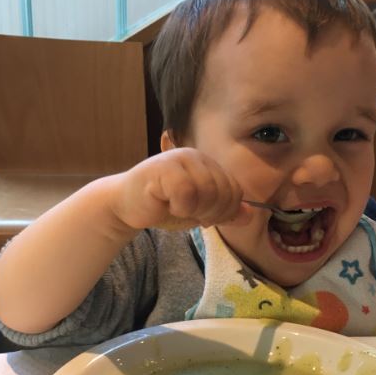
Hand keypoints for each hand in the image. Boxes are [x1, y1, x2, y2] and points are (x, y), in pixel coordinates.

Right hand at [114, 147, 250, 230]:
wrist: (124, 205)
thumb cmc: (161, 206)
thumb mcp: (199, 212)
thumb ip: (224, 212)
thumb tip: (251, 215)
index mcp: (207, 164)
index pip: (235, 190)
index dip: (225, 211)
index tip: (206, 218)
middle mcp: (195, 156)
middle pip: (224, 192)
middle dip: (211, 213)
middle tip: (189, 214)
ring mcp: (179, 159)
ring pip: (208, 192)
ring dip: (194, 211)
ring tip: (177, 208)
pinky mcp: (163, 168)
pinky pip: (187, 194)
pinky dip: (180, 208)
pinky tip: (166, 204)